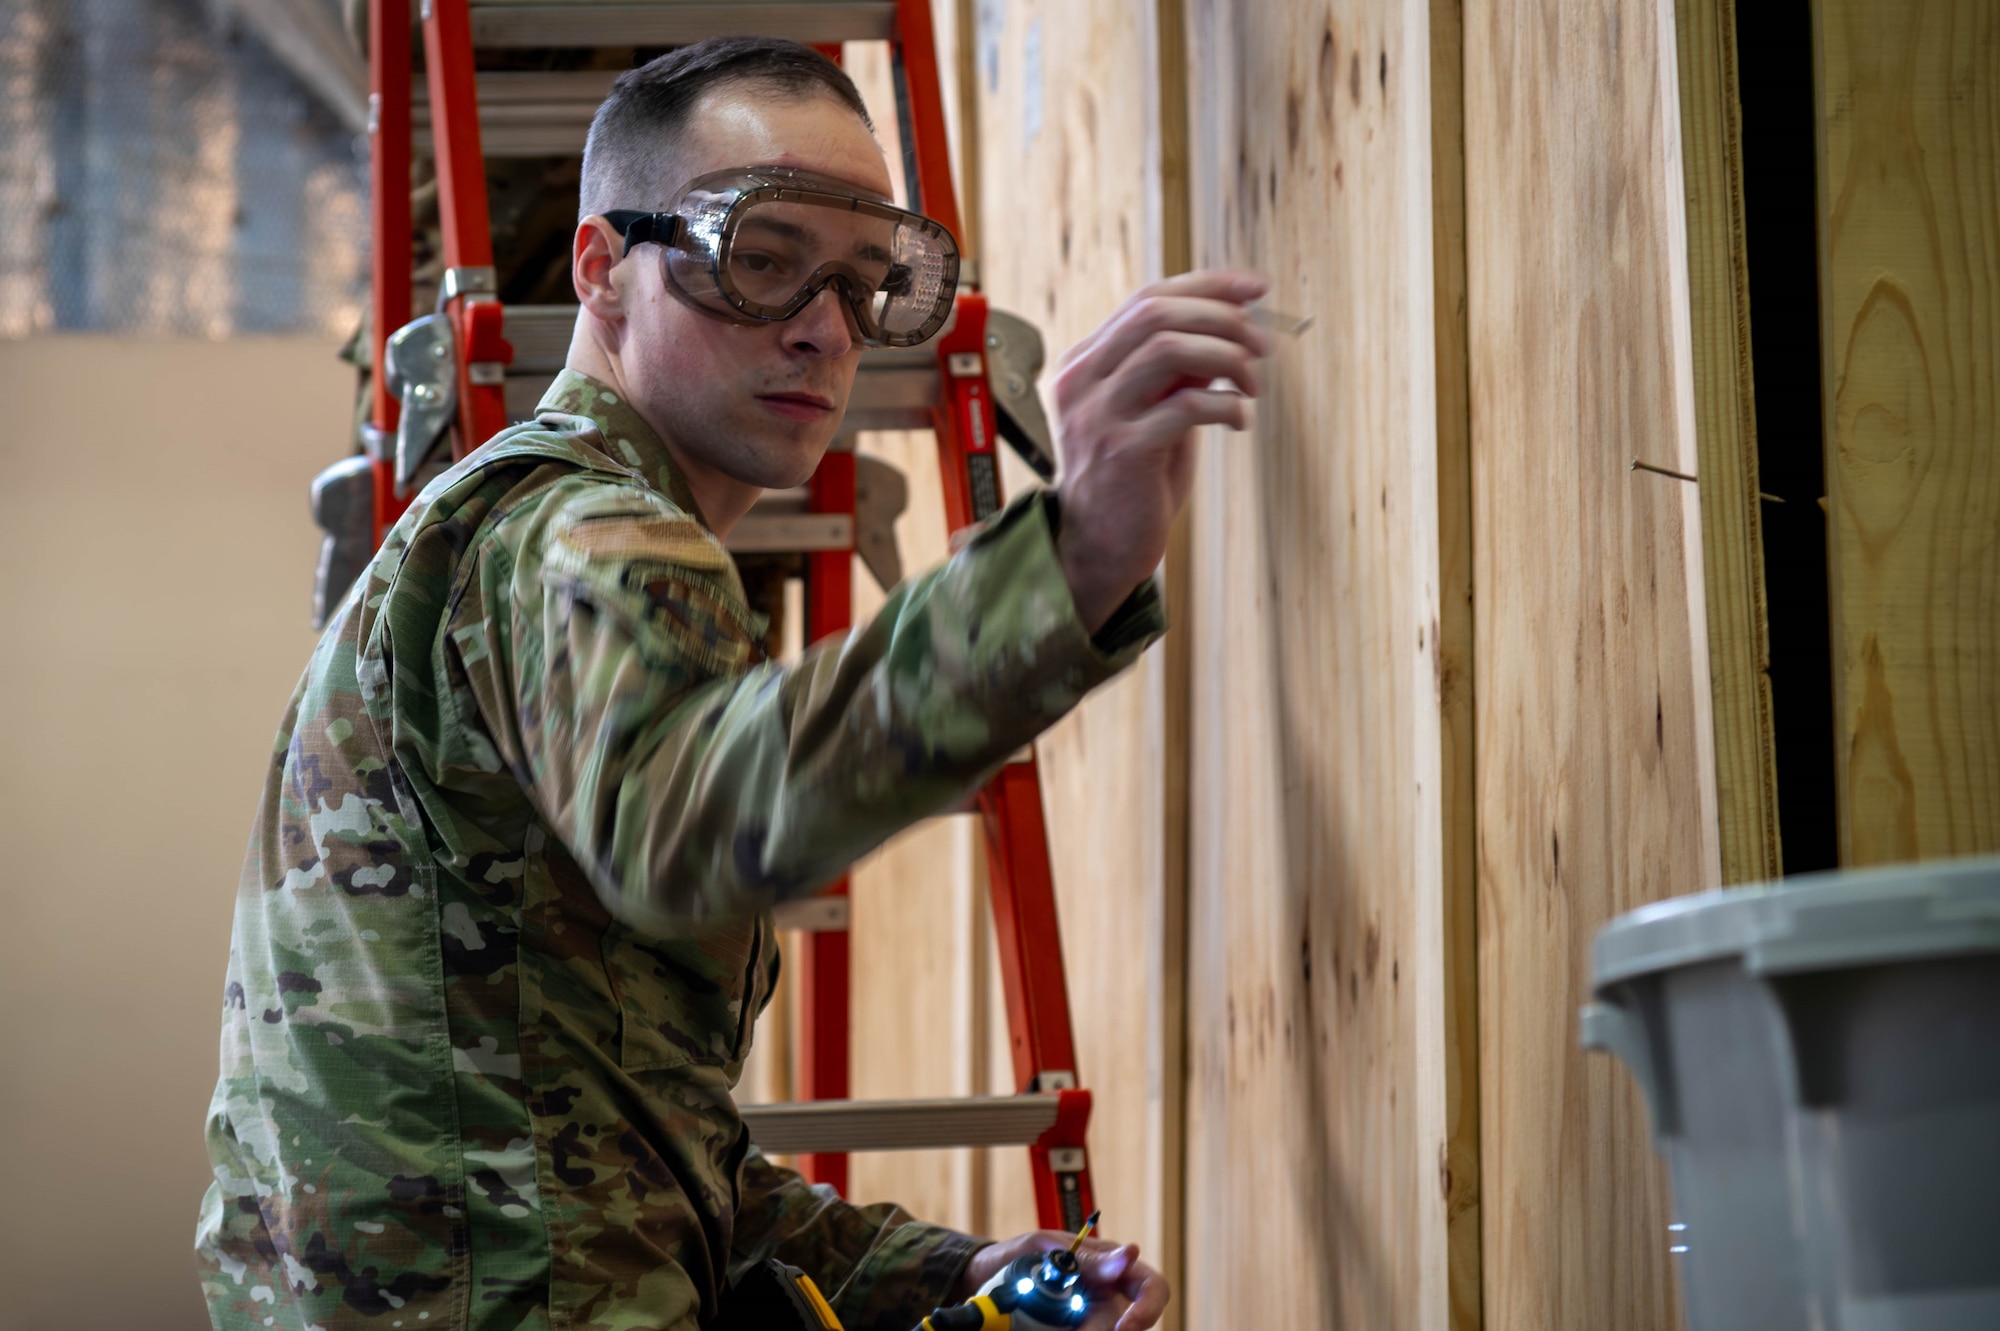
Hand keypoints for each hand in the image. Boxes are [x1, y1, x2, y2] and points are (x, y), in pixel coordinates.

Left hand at [951, 1230, 1169, 1330]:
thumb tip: (1128, 1256)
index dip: (1147, 1308)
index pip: (1151, 1286)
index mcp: (1108, 1266)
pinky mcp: (1069, 1330)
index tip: (1125, 1326)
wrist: (981, 1278)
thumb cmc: (1017, 1253)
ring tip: (1047, 1327)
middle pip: (1127, 1324)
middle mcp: (1105, 1296)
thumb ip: (1085, 1255)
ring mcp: (1086, 1318)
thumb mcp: (1044, 1246)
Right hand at [1049, 269, 1270, 631]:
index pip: (1147, 299)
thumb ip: (1178, 373)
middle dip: (1222, 318)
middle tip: (1262, 344)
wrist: (1097, 550)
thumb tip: (1230, 329)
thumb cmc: (1130, 484)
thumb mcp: (1152, 413)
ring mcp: (1099, 415)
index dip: (1207, 285)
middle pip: (1156, 313)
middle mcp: (1082, 381)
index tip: (1254, 289)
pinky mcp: (1123, 451)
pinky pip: (1185, 405)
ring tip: (1252, 384)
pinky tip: (1239, 419)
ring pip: (1169, 347)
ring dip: (1226, 357)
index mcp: (1084, 364)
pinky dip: (1225, 404)